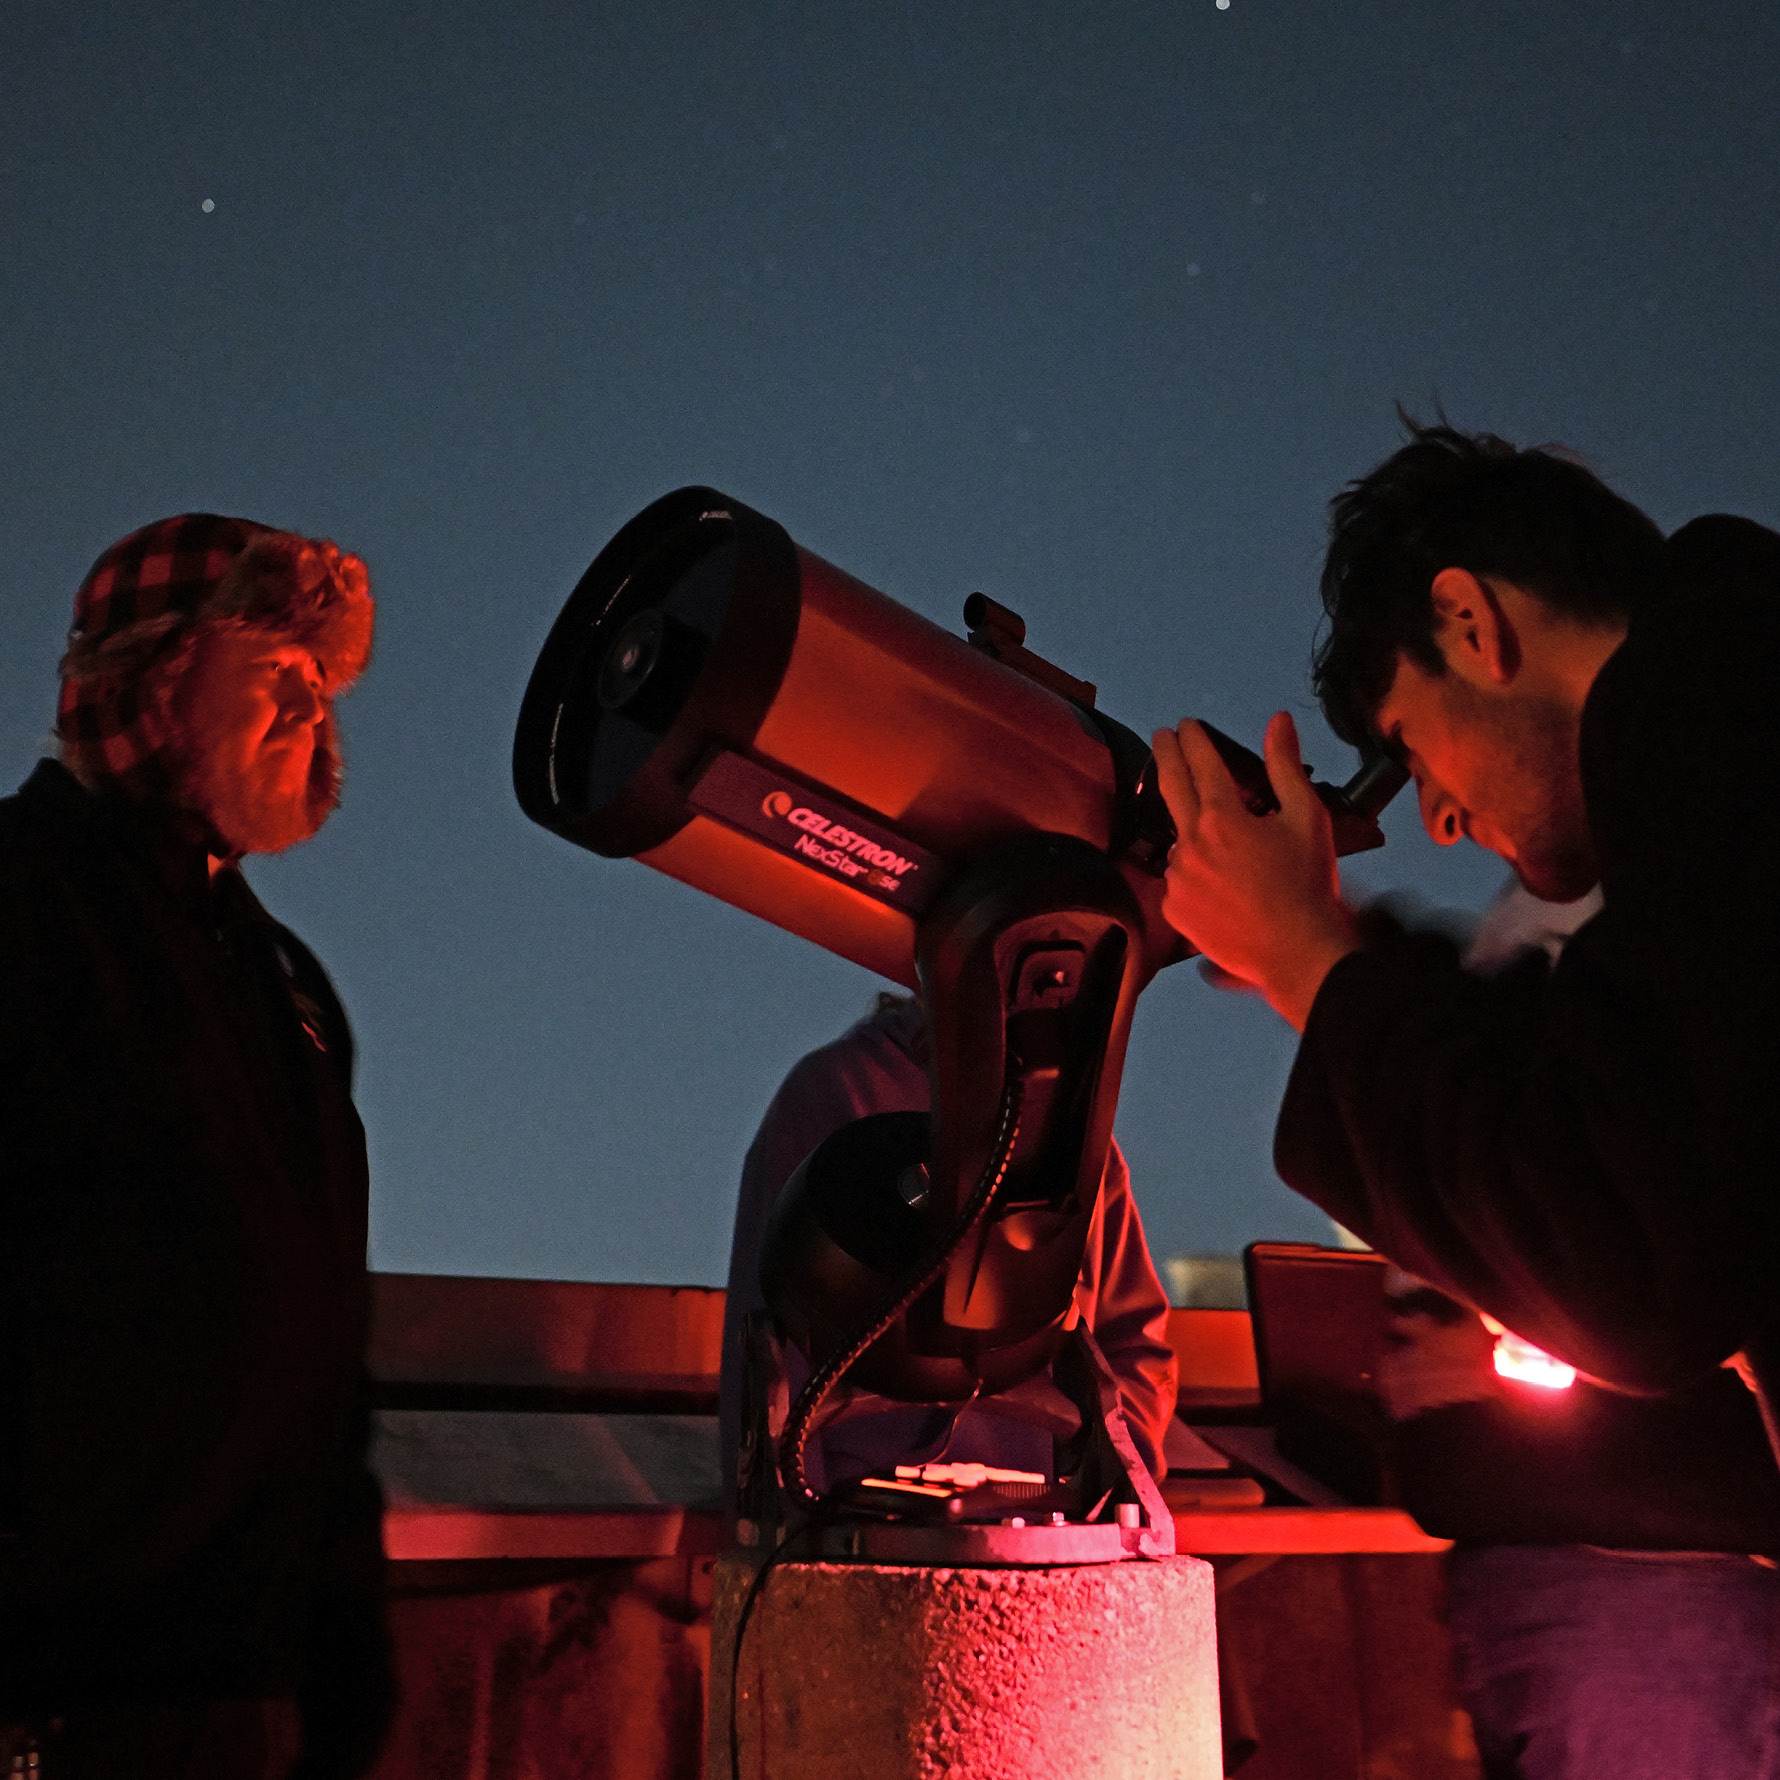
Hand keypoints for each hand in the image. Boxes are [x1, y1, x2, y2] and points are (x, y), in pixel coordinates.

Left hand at [1151, 711, 1359, 1029]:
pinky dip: (1194, 874)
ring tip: (1226, 847)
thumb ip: (1285, 765)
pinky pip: (1179, 880)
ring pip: (1180, 841)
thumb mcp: (1306, 816)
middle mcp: (1191, 844)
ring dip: (1194, 832)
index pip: (1200, 762)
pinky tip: (1221, 884)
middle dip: (1167, 756)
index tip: (1186, 725)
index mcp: (1222, 817)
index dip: (1192, 739)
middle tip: (1163, 737)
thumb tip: (1277, 721)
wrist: (1297, 951)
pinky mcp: (1174, 909)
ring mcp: (1178, 878)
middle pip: (1171, 787)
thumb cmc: (1308, 884)